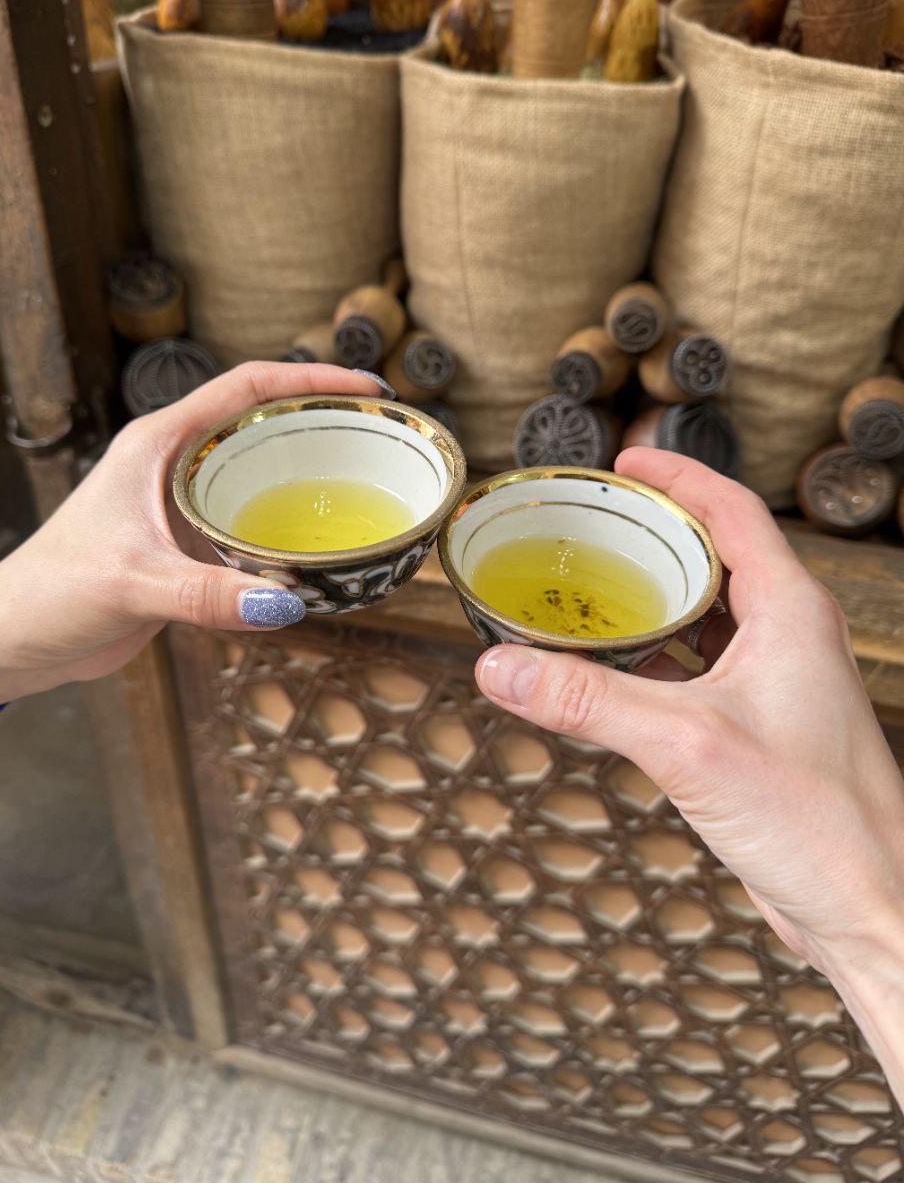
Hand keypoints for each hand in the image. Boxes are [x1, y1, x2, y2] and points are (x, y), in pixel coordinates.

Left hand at [0, 363, 382, 707]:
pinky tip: (317, 550)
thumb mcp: (133, 584)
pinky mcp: (184, 546)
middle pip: (262, 422)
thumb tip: (286, 602)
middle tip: (381, 438)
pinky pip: (249, 522)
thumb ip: (208, 593)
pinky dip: (287, 528)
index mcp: (159, 444)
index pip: (247, 388)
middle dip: (323, 422)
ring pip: (258, 473)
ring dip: (308, 475)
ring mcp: (181, 504)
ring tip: (366, 486)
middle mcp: (175, 464)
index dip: (311, 380)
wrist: (12, 637)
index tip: (365, 391)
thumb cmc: (50, 592)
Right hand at [476, 449, 903, 982]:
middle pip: (715, 557)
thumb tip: (500, 668)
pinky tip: (608, 671)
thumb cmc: (815, 820)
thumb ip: (589, 701)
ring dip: (649, 602)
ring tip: (587, 592)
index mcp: (790, 611)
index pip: (731, 511)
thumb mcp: (686, 744)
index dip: (678, 478)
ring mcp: (776, 683)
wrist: (867, 905)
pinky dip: (651, 660)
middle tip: (591, 526)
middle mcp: (787, 636)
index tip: (626, 462)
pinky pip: (697, 670)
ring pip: (705, 617)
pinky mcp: (758, 728)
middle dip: (653, 537)